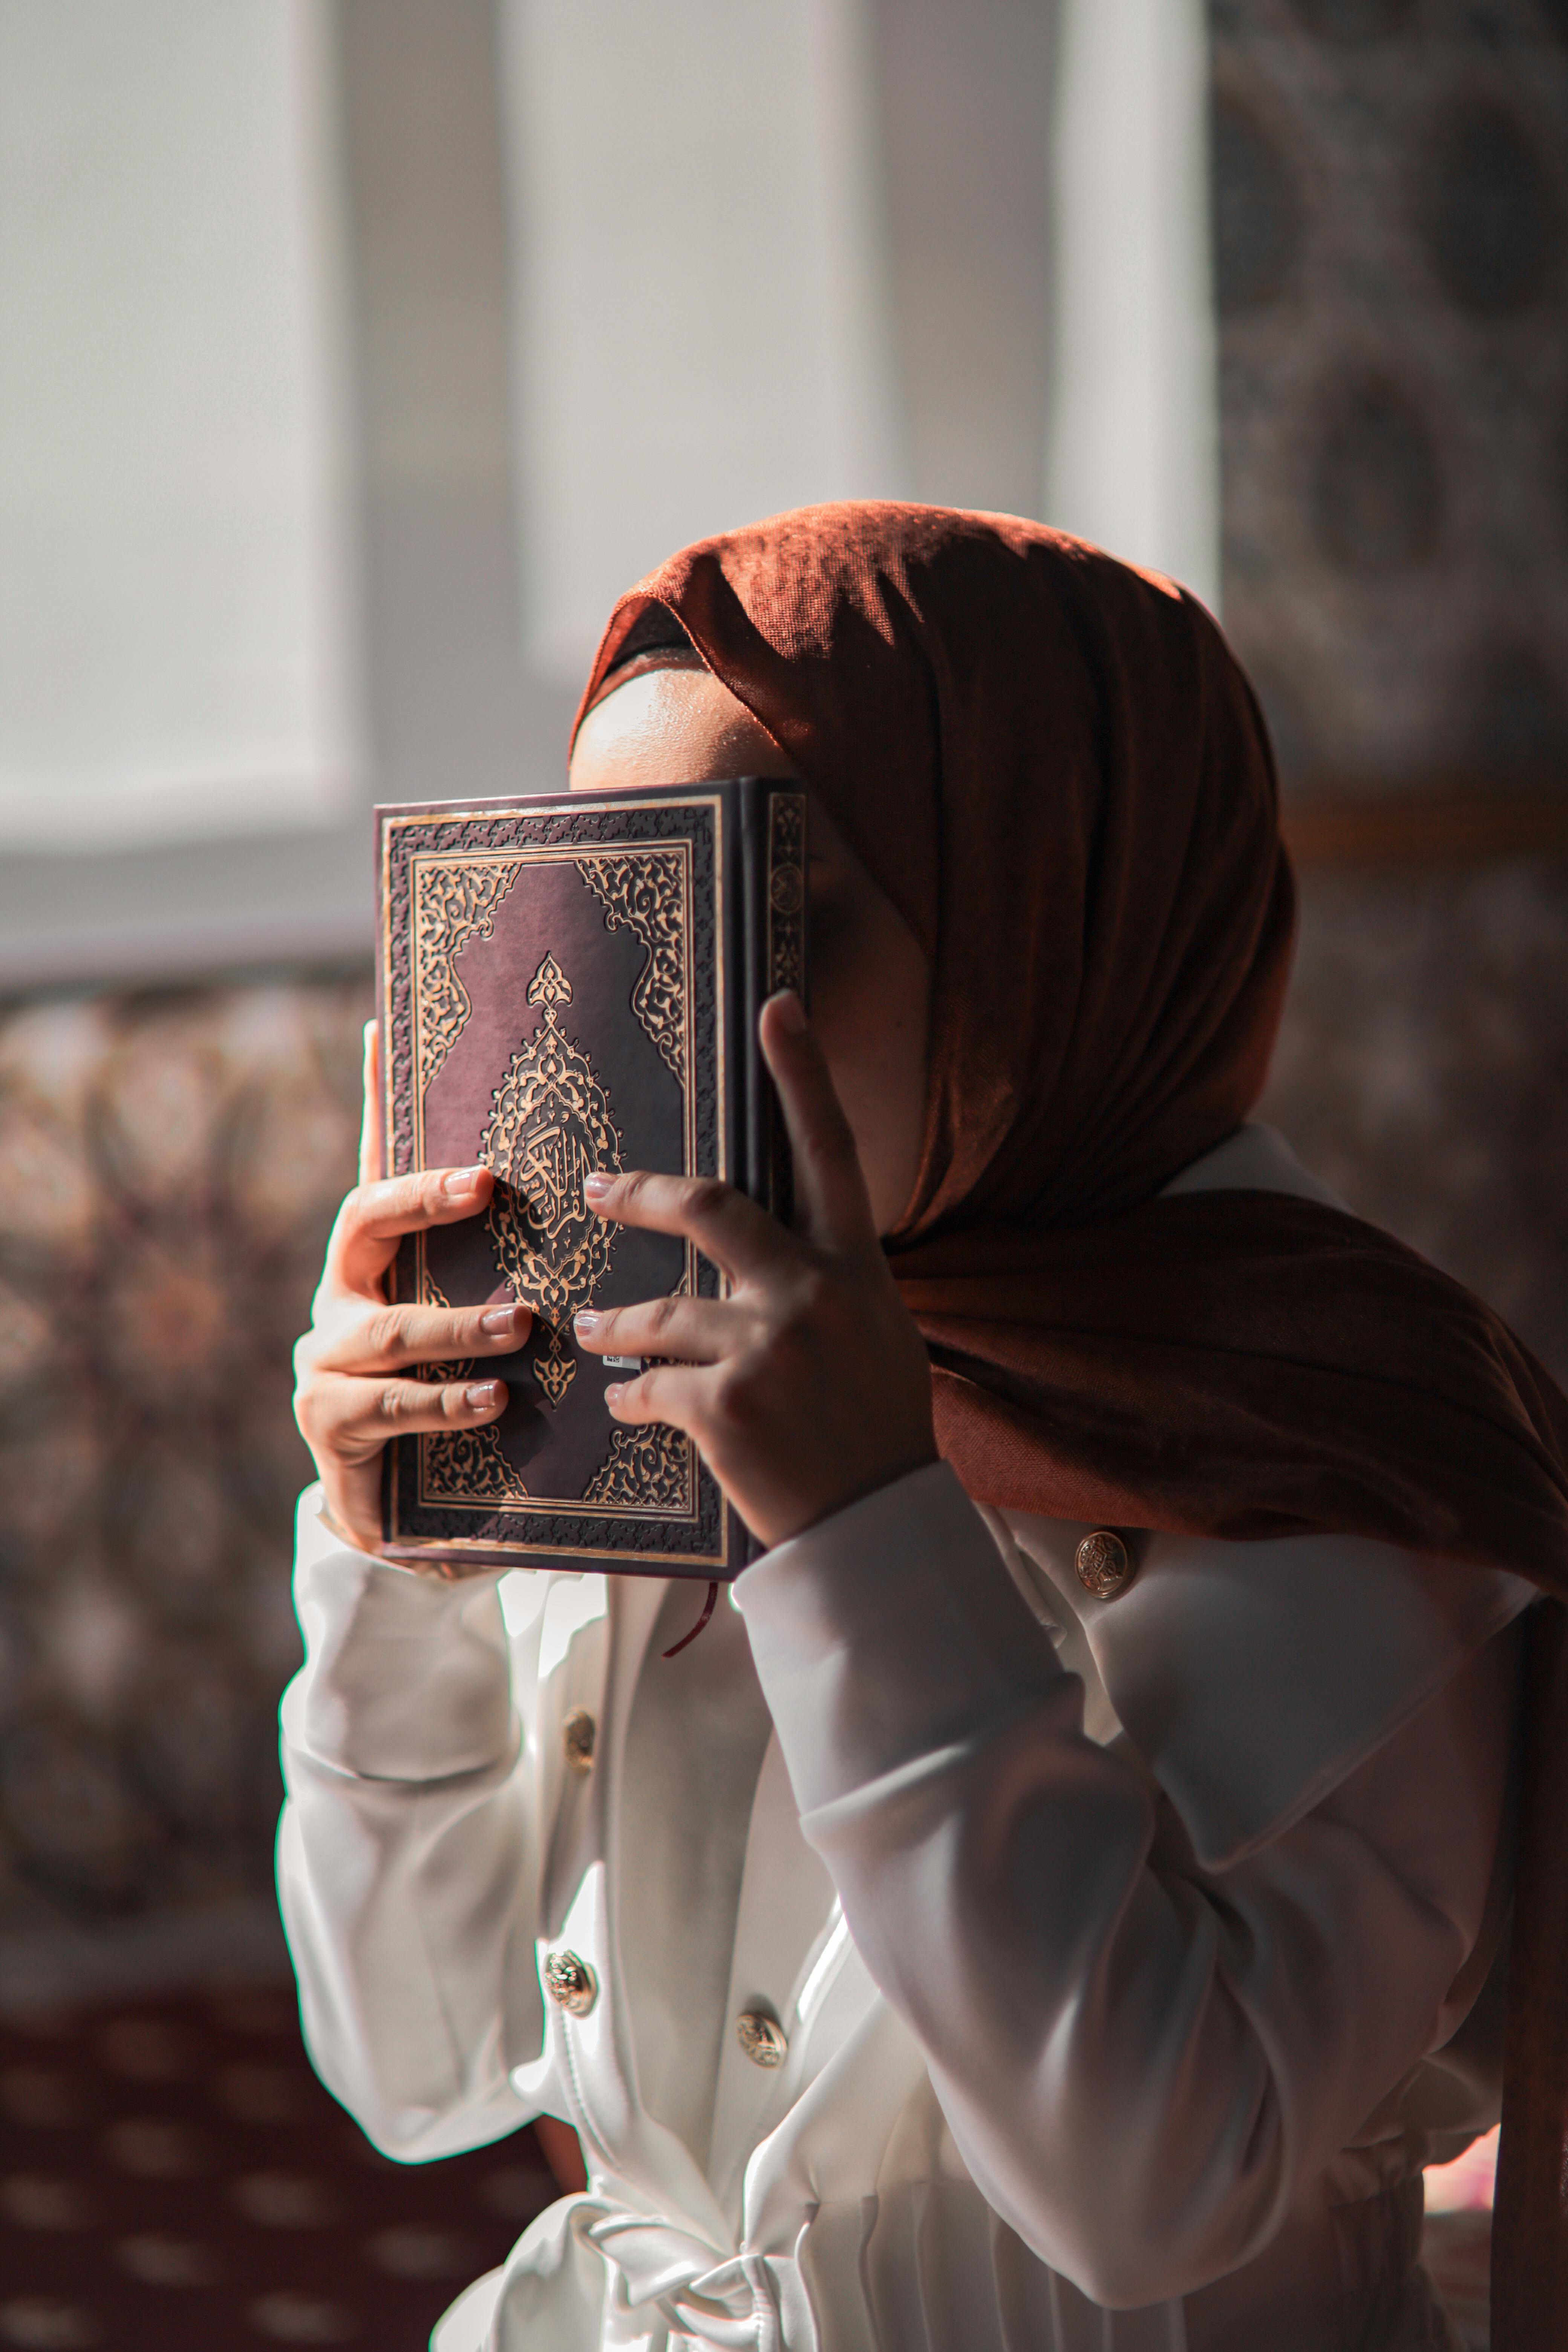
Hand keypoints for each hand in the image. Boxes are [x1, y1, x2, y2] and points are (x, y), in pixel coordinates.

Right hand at [292, 1022, 531, 1558]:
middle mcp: (342, 1295)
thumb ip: (513, 1257)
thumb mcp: (489, 1317)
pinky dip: (446, 1404)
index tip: (384, 1032)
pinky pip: (390, 1408)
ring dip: (457, 1326)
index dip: (373, 1099)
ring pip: (389, 1331)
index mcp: (379, 1258)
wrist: (411, 1514)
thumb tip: (600, 1180)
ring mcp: (328, 1362)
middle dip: (421, 1201)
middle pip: (364, 1224)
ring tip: (519, 1326)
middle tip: (485, 1184)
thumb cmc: (464, 1392)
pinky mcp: (332, 1426)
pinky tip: (495, 1404)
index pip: (375, 1164)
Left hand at [572, 993, 936, 1549]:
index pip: (832, 1150)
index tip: (777, 1005)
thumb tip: (774, 1245)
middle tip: (598, 1188)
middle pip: (712, 1208)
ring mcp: (768, 1349)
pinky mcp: (725, 1408)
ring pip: (658, 1312)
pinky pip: (649, 1389)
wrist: (876, 1527)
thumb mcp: (876, 1335)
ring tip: (592, 1328)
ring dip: (615, 1323)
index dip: (805, 1074)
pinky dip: (632, 1400)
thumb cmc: (876, 1428)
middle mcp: (814, 1294)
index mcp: (857, 1268)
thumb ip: (827, 1282)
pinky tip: (626, 1410)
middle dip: (642, 1194)